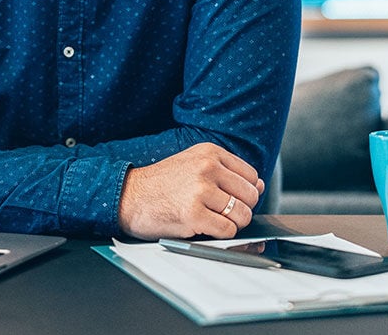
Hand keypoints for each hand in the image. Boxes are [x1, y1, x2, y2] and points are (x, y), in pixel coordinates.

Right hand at [117, 142, 264, 239]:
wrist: (128, 195)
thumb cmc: (161, 183)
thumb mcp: (194, 166)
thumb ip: (228, 173)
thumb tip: (259, 184)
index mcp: (209, 152)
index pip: (251, 175)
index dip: (243, 192)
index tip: (226, 197)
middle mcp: (207, 166)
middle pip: (250, 196)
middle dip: (239, 210)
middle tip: (217, 211)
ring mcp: (200, 189)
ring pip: (242, 215)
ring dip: (230, 224)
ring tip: (208, 219)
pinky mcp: (193, 213)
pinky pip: (228, 231)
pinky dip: (219, 235)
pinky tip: (201, 226)